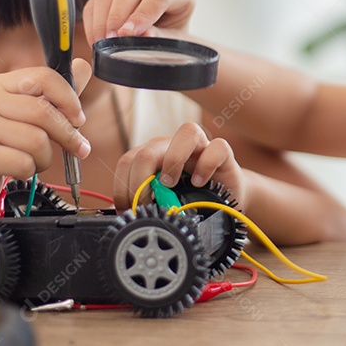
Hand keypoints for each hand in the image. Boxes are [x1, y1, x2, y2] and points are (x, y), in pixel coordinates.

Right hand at [0, 59, 92, 206]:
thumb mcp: (22, 113)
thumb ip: (54, 94)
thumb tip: (83, 66)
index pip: (44, 77)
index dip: (69, 98)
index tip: (79, 119)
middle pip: (43, 112)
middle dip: (68, 134)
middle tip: (77, 148)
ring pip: (37, 141)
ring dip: (45, 158)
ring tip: (34, 160)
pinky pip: (24, 163)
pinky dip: (30, 171)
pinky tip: (18, 170)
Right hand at [82, 0, 195, 45]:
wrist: (166, 38)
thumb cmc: (173, 40)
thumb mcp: (173, 43)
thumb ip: (160, 38)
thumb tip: (142, 34)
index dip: (142, 15)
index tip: (127, 34)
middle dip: (117, 15)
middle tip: (111, 40)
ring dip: (101, 20)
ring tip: (102, 43)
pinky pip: (96, 1)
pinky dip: (92, 22)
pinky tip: (96, 39)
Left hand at [113, 123, 245, 212]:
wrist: (222, 200)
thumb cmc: (190, 200)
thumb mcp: (162, 203)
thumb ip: (144, 204)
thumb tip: (123, 214)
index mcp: (154, 156)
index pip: (128, 161)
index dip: (123, 187)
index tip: (129, 210)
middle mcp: (173, 146)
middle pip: (148, 150)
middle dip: (140, 180)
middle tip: (146, 204)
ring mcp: (200, 146)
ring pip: (186, 132)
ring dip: (173, 160)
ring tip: (170, 184)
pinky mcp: (223, 154)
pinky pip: (217, 147)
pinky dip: (206, 165)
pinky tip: (199, 183)